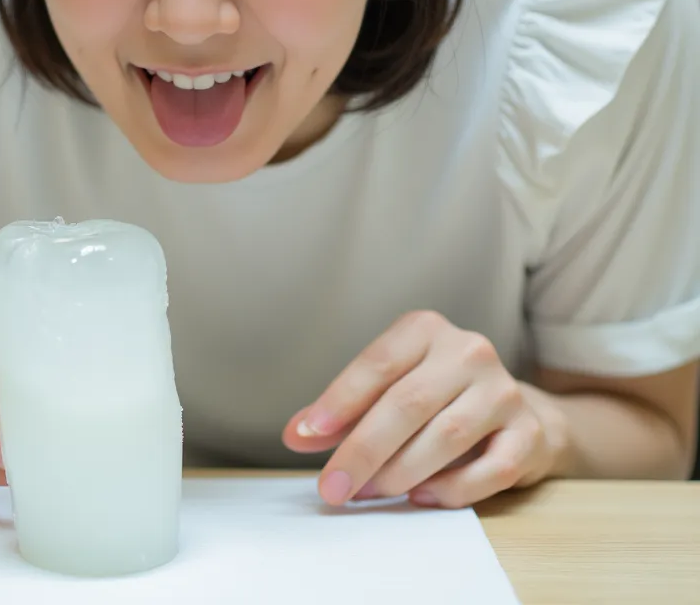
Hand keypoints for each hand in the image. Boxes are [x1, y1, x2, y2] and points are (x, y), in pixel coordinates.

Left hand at [282, 311, 558, 508]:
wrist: (516, 413)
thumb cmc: (437, 397)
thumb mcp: (389, 388)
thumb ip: (343, 411)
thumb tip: (296, 435)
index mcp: (426, 330)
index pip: (377, 363)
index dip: (339, 401)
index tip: (307, 436)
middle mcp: (468, 351)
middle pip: (407, 403)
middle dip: (363, 450)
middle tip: (332, 486)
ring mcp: (503, 390)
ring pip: (446, 437)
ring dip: (399, 472)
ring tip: (368, 492)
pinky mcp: (530, 433)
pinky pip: (489, 469)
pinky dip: (450, 489)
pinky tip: (420, 496)